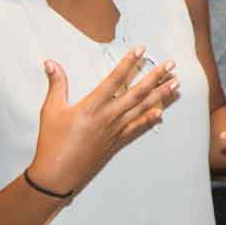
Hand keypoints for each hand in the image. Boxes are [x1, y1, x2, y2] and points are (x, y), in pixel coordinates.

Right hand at [29, 46, 179, 194]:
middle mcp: (108, 116)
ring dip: (160, 95)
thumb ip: (56, 84)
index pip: (114, 79)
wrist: (57, 175)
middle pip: (137, 92)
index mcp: (92, 106)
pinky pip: (137, 128)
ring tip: (175, 84)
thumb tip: (50, 62)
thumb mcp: (51, 110)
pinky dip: (150, 119)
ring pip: (142, 108)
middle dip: (155, 77)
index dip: (129, 63)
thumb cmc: (52, 142)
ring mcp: (115, 130)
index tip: (141, 49)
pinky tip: (162, 112)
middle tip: (171, 65)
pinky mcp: (117, 142)